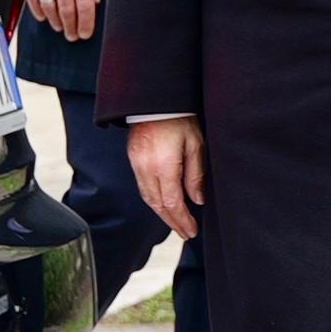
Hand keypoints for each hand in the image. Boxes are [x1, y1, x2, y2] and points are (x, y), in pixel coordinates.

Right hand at [26, 0, 101, 42]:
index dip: (85, 24)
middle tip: (72, 36)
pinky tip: (43, 17)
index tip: (85, 33)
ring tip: (60, 28)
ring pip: (50, 8)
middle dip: (71, 27)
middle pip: (67, 11)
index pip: (84, 6)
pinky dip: (38, 11)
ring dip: (56, 22)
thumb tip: (94, 1)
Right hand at [129, 117, 203, 237]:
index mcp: (164, 166)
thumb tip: (197, 200)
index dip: (182, 220)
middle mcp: (146, 169)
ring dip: (162, 214)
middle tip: (186, 233)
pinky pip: (142, 186)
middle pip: (158, 205)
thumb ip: (195, 174)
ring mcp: (137, 164)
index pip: (173, 203)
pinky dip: (153, 200)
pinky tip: (163, 204)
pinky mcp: (133, 159)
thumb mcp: (195, 145)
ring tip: (176, 223)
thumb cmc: (180, 117)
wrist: (155, 99)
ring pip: (148, 198)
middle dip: (173, 222)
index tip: (192, 230)